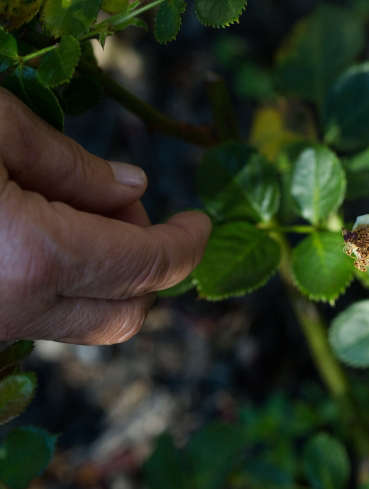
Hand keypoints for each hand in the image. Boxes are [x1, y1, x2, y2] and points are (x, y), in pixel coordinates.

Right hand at [0, 88, 210, 344]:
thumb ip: (73, 164)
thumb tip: (136, 187)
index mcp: (35, 257)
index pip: (149, 265)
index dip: (188, 244)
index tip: (201, 222)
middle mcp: (15, 309)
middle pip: (125, 315)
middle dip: (148, 264)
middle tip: (122, 207)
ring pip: (82, 324)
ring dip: (105, 277)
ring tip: (70, 209)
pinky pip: (40, 318)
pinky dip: (62, 284)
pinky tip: (36, 232)